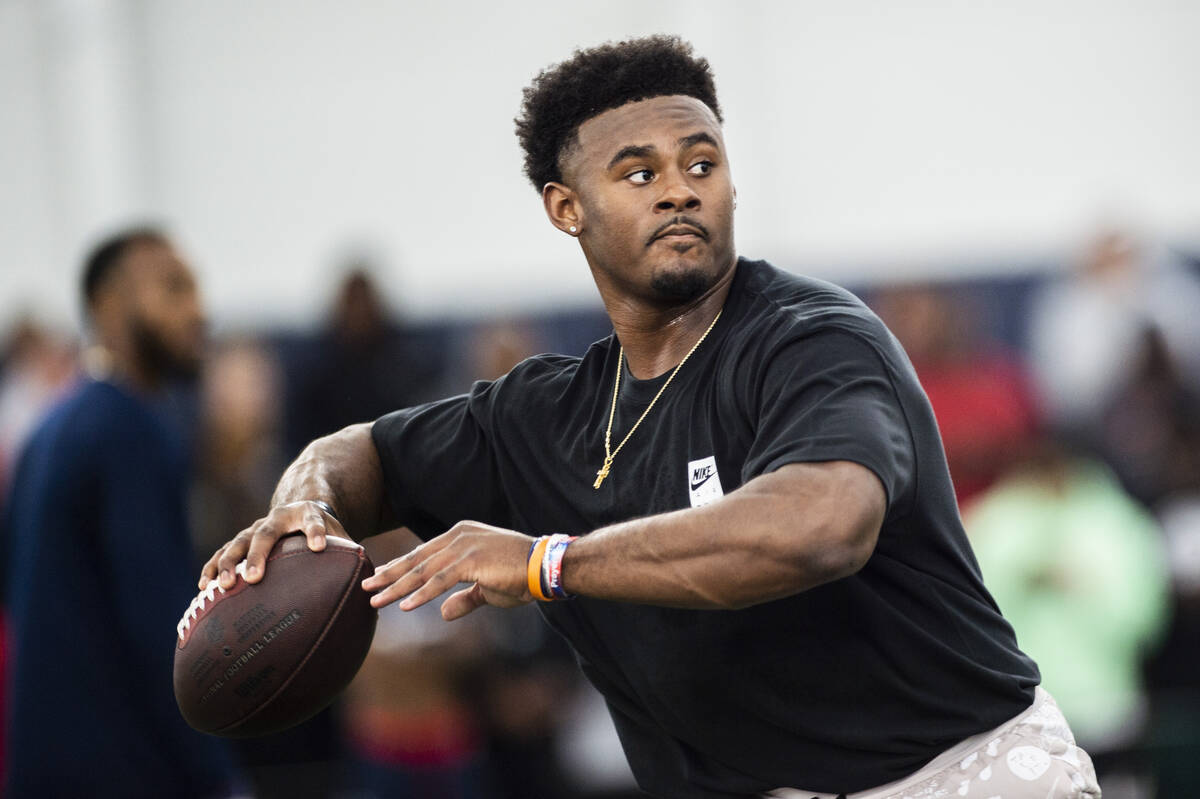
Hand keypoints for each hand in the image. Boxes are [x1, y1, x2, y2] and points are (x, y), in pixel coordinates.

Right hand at [199, 500, 343, 589]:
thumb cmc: (326, 531)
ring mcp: (255, 528)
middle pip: (265, 534)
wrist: (301, 507)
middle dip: (257, 555)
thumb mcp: (341, 536)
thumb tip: (376, 594)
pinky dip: (212, 568)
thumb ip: (354, 558)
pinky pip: (222, 553)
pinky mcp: (240, 540)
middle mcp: (277, 518)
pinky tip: (202, 588)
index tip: (319, 546)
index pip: (315, 521)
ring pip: (237, 542)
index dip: (317, 531)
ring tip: (222, 586)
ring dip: (228, 563)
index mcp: (308, 514)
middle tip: (253, 577)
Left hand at [361, 521, 534, 620]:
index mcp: (461, 535)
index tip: (380, 575)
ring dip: (397, 587)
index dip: (401, 566)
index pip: (424, 553)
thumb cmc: (520, 576)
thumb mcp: (486, 590)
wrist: (546, 567)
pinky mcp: (471, 561)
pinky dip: (420, 594)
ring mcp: (464, 547)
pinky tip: (404, 605)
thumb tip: (444, 614)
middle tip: (366, 585)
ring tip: (375, 600)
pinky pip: (439, 581)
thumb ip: (464, 599)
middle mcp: (458, 536)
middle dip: (389, 574)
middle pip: (416, 559)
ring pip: (422, 570)